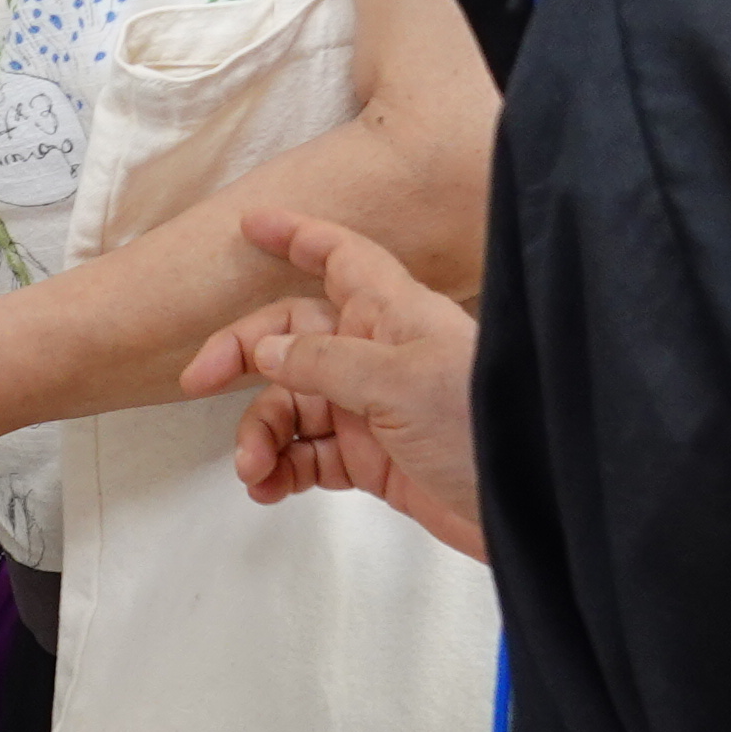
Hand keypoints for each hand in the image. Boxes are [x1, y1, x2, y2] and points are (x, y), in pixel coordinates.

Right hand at [176, 207, 488, 559]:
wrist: (533, 507)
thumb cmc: (481, 424)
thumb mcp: (398, 382)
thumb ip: (324, 361)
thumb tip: (265, 349)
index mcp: (392, 314)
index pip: (338, 257)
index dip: (296, 236)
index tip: (250, 224)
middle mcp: (379, 353)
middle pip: (291, 336)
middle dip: (243, 356)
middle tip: (197, 383)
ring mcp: (374, 407)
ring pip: (292, 404)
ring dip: (261, 432)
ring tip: (253, 469)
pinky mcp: (374, 459)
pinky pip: (309, 455)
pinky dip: (282, 468)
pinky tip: (268, 487)